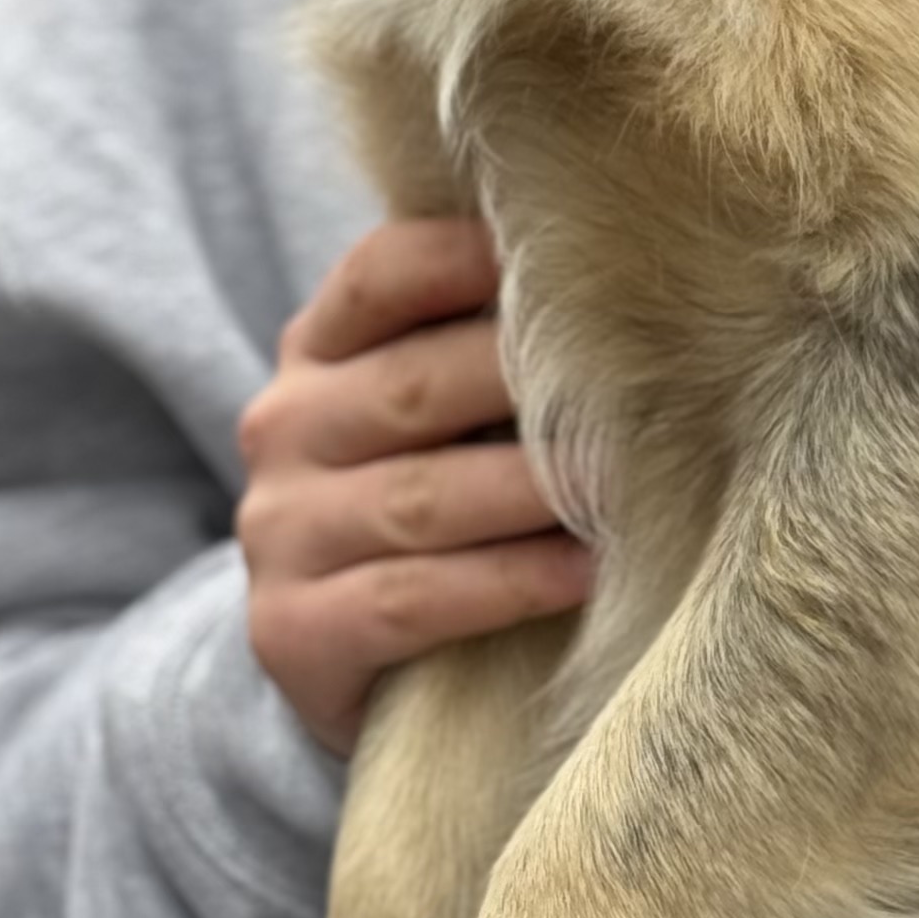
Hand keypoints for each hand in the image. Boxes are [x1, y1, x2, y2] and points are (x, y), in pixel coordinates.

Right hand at [236, 217, 593, 751]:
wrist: (358, 668)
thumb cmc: (440, 504)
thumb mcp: (445, 413)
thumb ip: (490, 342)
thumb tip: (626, 274)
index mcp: (316, 349)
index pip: (380, 276)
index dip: (468, 258)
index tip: (576, 250)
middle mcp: (282, 427)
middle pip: (414, 388)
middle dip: (530, 387)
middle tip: (640, 386)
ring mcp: (278, 532)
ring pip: (420, 498)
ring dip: (532, 492)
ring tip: (622, 487)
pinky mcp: (291, 632)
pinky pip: (410, 599)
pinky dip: (508, 583)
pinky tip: (583, 573)